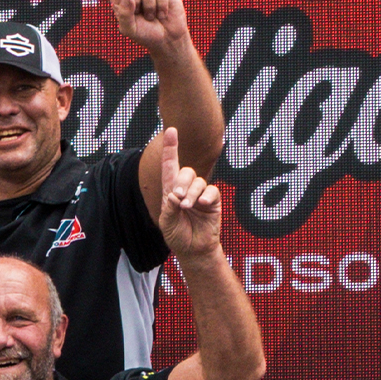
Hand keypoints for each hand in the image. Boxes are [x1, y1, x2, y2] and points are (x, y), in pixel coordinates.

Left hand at [156, 127, 220, 261]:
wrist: (193, 249)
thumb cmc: (177, 235)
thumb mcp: (167, 223)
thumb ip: (170, 208)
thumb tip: (176, 194)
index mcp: (171, 191)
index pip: (170, 166)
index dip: (170, 148)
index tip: (171, 130)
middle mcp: (186, 189)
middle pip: (186, 171)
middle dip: (182, 182)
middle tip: (179, 198)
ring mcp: (201, 194)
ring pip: (198, 181)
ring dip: (192, 193)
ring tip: (188, 207)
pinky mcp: (213, 201)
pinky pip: (212, 191)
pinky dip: (206, 196)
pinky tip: (202, 205)